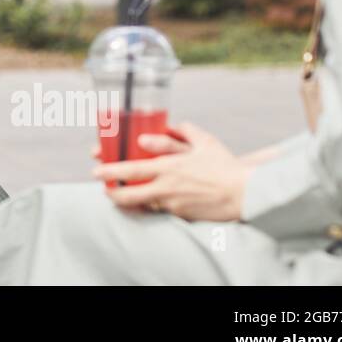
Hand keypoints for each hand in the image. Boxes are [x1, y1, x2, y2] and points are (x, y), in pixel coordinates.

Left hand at [91, 122, 254, 221]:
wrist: (245, 194)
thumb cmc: (225, 165)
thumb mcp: (205, 142)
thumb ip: (184, 131)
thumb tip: (170, 126)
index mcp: (168, 167)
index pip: (131, 170)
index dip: (110, 171)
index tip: (95, 169)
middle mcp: (166, 187)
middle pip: (130, 195)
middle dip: (112, 193)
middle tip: (104, 189)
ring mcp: (173, 204)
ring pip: (143, 205)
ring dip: (131, 201)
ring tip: (122, 196)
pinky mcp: (182, 215)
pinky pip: (161, 211)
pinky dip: (152, 206)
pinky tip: (147, 202)